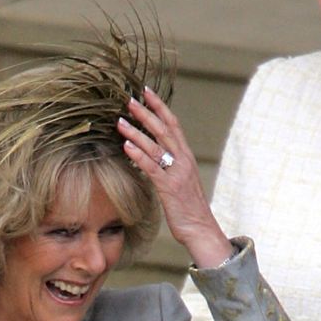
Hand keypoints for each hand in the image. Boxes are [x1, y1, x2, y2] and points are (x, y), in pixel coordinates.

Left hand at [117, 86, 232, 267]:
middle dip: (146, 113)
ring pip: (155, 146)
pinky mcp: (169, 188)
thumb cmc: (188, 208)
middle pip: (163, 130)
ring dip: (136, 132)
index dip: (160, 106)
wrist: (201, 229)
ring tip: (120, 121)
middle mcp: (183, 160)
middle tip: (129, 100)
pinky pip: (152, 168)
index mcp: (186, 157)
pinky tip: (126, 146)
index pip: (173, 124)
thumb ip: (168, 165)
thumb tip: (151, 155)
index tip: (146, 92)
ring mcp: (177, 173)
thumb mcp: (180, 181)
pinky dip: (138, 155)